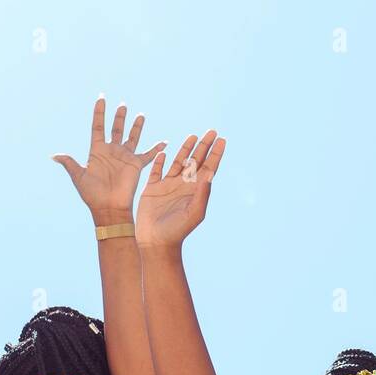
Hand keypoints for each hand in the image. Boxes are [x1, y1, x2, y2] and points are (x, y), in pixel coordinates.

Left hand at [54, 98, 163, 223]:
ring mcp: (124, 157)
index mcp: (97, 151)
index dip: (99, 112)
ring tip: (140, 115)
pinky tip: (163, 142)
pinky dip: (156, 149)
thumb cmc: (92, 194)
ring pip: (132, 137)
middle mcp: (111, 151)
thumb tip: (54, 155)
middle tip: (122, 104)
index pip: (98, 126)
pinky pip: (148, 155)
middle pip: (116, 129)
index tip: (101, 98)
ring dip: (136, 127)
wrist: (108, 208)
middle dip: (119, 117)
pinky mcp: (136, 165)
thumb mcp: (78, 177)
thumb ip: (70, 163)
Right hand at [136, 131, 225, 247]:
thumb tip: (209, 174)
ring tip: (193, 136)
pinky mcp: (152, 189)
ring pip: (178, 162)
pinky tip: (164, 151)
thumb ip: (202, 194)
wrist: (156, 242)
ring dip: (186, 149)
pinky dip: (160, 161)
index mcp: (195, 190)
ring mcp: (167, 186)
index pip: (208, 168)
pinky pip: (156, 170)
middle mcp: (183, 186)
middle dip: (204, 146)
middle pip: (196, 161)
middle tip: (212, 131)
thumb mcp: (194, 213)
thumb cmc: (177, 231)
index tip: (222, 140)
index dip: (215, 154)